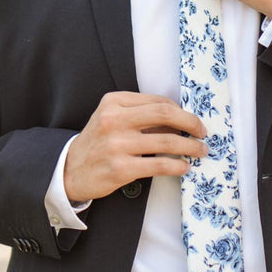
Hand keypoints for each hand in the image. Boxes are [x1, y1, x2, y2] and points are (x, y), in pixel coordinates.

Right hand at [64, 92, 206, 202]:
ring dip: (190, 146)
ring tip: (199, 151)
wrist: (69, 170)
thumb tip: (180, 119)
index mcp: (114, 102)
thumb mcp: (112, 118)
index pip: (158, 101)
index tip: (191, 120)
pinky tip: (184, 167)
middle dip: (191, 122)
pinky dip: (177, 165)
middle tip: (202, 132)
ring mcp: (116, 145)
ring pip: (166, 141)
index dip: (181, 111)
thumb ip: (140, 114)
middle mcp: (114, 120)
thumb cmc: (98, 142)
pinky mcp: (120, 168)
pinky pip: (159, 165)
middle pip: (165, 114)